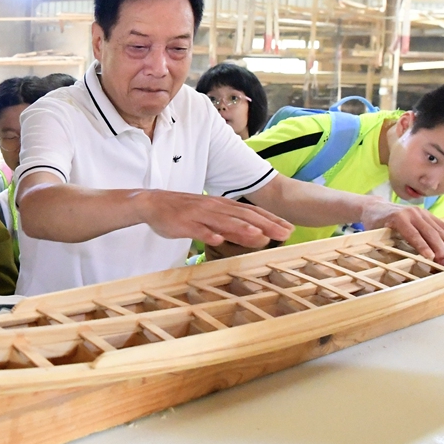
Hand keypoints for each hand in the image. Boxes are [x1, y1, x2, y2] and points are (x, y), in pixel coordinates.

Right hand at [139, 191, 293, 247]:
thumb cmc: (185, 213)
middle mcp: (214, 207)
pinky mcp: (183, 222)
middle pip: (243, 216)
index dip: (271, 220)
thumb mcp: (212, 218)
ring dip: (241, 229)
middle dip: (265, 225)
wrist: (153, 203)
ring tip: (259, 236)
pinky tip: (216, 240)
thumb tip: (258, 237)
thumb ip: (233, 227)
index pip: (252, 213)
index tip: (290, 229)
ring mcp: (199, 214)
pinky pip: (196, 229)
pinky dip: (207, 233)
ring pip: (223, 222)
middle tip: (285, 234)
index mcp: (222, 206)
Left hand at [361, 200, 443, 262]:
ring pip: (438, 227)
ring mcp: (420, 212)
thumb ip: (384, 242)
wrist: (376, 207)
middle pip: (429, 231)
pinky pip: (441, 224)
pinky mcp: (426, 213)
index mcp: (398, 218)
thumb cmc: (374, 223)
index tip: (431, 257)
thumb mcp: (374, 232)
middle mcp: (412, 213)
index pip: (413, 234)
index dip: (423, 246)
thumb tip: (390, 259)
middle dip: (439, 247)